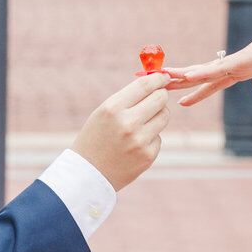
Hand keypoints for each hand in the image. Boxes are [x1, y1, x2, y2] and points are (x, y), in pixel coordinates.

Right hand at [69, 72, 170, 191]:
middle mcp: (128, 123)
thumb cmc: (95, 138)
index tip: (163, 76)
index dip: (158, 78)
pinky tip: (135, 145)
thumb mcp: (103, 112)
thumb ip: (128, 98)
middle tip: (157, 97)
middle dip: (161, 95)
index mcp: (113, 108)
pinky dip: (151, 137)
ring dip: (157, 116)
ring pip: (164, 116)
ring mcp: (140, 140)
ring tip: (141, 123)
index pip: (145, 85)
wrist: (87, 174)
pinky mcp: (148, 156)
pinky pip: (159, 137)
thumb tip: (156, 81)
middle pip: (161, 98)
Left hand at [168, 7, 251, 106]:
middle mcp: (236, 65)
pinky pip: (221, 69)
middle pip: (202, 75)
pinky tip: (189, 76)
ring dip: (183, 76)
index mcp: (243, 70)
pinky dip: (204, 73)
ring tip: (161, 78)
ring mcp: (239, 62)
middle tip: (156, 84)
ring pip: (205, 71)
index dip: (197, 91)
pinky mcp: (246, 59)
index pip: (213, 83)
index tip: (180, 98)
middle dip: (180, 81)